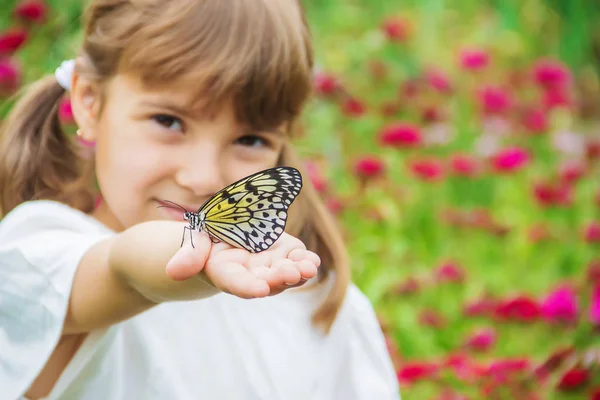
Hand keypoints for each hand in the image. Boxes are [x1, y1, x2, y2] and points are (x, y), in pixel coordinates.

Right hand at [165, 230, 319, 298]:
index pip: (235, 282)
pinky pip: (295, 260)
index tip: (260, 289)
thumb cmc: (206, 239)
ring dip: (298, 272)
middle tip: (292, 274)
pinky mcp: (284, 253)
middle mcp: (249, 274)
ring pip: (284, 274)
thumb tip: (173, 271)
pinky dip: (305, 261)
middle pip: (265, 281)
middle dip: (279, 278)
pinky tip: (312, 261)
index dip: (247, 286)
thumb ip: (189, 254)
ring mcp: (269, 265)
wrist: (224, 234)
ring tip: (308, 267)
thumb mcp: (194, 240)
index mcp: (225, 271)